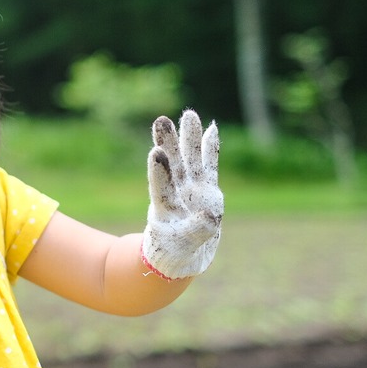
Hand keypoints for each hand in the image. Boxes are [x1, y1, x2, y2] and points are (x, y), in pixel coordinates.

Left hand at [141, 110, 222, 279]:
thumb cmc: (176, 251)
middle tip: (162, 121)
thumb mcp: (184, 246)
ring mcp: (192, 188)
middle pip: (172, 165)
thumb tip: (208, 218)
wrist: (183, 253)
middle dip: (169, 144)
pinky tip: (210, 128)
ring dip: (189, 138)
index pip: (161, 187)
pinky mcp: (207, 189)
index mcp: (165, 208)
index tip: (156, 152)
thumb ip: (195, 231)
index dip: (159, 171)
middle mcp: (177, 193)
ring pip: (190, 159)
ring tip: (189, 114)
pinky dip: (210, 148)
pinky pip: (209, 165)